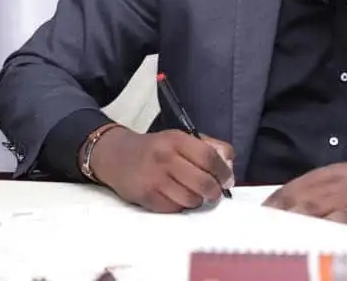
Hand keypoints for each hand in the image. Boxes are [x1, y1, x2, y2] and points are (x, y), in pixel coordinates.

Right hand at [90, 128, 234, 212]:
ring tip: (194, 194)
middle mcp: (165, 158)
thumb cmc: (156, 148)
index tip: (228, 179)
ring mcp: (155, 179)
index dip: (224, 171)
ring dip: (197, 200)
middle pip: (203, 182)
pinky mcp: (146, 196)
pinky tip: (177, 197)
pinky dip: (180, 206)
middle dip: (215, 191)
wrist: (117, 156)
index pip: (209, 157)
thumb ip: (208, 147)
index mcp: (176, 140)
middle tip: (216, 192)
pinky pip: (174, 208)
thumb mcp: (180, 138)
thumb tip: (229, 164)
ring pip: (190, 199)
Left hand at [263, 154, 346, 229]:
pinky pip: (340, 221)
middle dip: (276, 215)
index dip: (273, 203)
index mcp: (327, 174)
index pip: (291, 187)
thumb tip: (299, 204)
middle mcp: (333, 184)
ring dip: (292, 221)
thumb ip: (324, 189)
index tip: (257, 217)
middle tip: (257, 231)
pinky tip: (312, 238)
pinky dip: (324, 229)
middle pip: (297, 200)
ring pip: (313, 210)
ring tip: (273, 236)